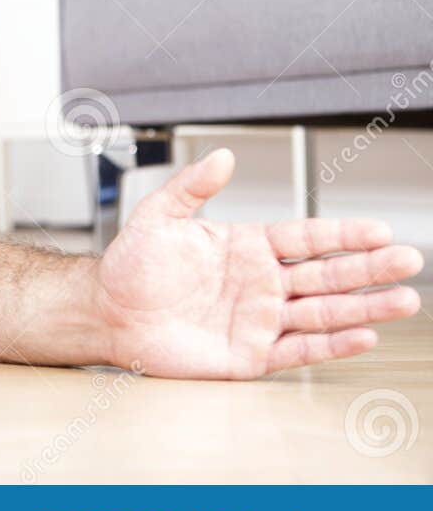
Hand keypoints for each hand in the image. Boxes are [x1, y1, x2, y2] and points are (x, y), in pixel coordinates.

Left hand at [96, 148, 422, 378]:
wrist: (107, 311)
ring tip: (405, 298)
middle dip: (369, 268)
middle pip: (327, 274)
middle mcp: (261, 283)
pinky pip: (299, 349)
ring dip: (364, 307)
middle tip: (408, 259)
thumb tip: (221, 155)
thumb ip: (192, 187)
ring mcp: (259, 319)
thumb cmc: (130, 265)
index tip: (379, 229)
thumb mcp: (158, 216)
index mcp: (247, 247)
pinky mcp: (250, 355)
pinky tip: (362, 335)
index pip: (306, 237)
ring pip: (323, 312)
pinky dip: (332, 344)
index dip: (342, 234)